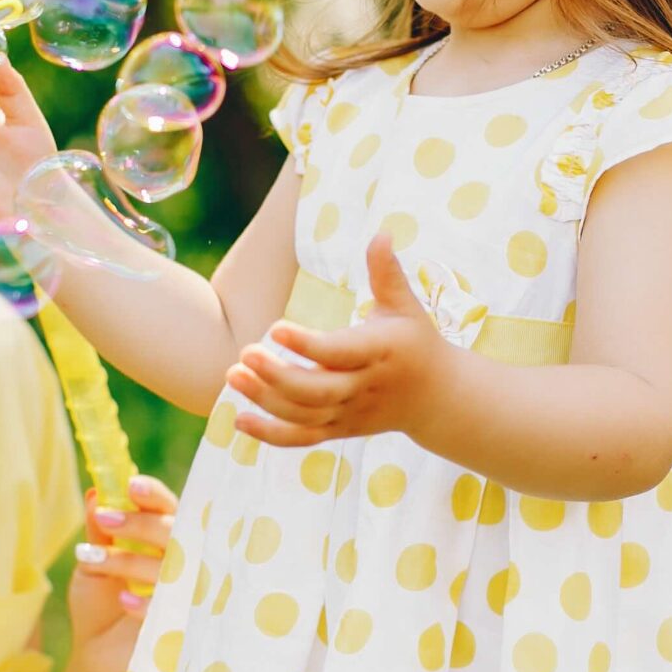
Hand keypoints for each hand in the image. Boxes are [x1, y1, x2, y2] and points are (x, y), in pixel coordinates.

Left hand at [66, 474, 176, 671]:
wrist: (96, 659)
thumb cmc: (100, 607)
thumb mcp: (93, 565)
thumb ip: (98, 531)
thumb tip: (95, 492)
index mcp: (164, 541)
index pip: (169, 510)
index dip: (154, 496)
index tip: (130, 485)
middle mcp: (182, 563)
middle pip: (176, 531)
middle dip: (140, 522)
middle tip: (104, 517)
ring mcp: (185, 594)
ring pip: (172, 565)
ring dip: (129, 560)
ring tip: (91, 560)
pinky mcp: (183, 626)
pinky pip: (173, 607)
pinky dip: (145, 602)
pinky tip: (122, 601)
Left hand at [229, 233, 455, 447]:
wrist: (437, 398)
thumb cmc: (416, 342)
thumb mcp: (406, 306)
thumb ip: (387, 273)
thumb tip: (380, 232)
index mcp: (380, 353)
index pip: (339, 353)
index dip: (307, 345)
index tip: (274, 327)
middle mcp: (364, 388)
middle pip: (316, 392)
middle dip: (277, 376)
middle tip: (244, 353)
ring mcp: (350, 413)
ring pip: (304, 416)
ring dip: (265, 400)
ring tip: (233, 375)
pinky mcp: (339, 430)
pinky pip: (302, 439)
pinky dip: (270, 434)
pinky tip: (239, 419)